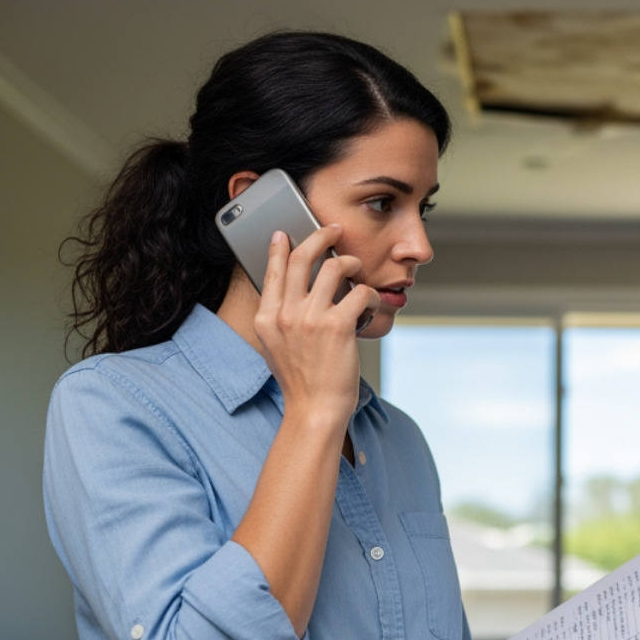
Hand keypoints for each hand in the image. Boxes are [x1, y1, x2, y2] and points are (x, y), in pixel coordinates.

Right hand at [253, 226, 376, 426]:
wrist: (315, 409)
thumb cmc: (301, 381)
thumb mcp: (275, 346)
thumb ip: (278, 318)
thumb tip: (289, 293)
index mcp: (267, 317)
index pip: (274, 269)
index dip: (281, 247)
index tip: (286, 233)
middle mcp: (285, 314)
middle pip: (302, 257)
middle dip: (321, 236)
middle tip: (334, 230)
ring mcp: (311, 318)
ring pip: (335, 267)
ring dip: (352, 264)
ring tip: (359, 272)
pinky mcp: (338, 326)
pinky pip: (361, 293)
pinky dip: (371, 296)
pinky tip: (372, 305)